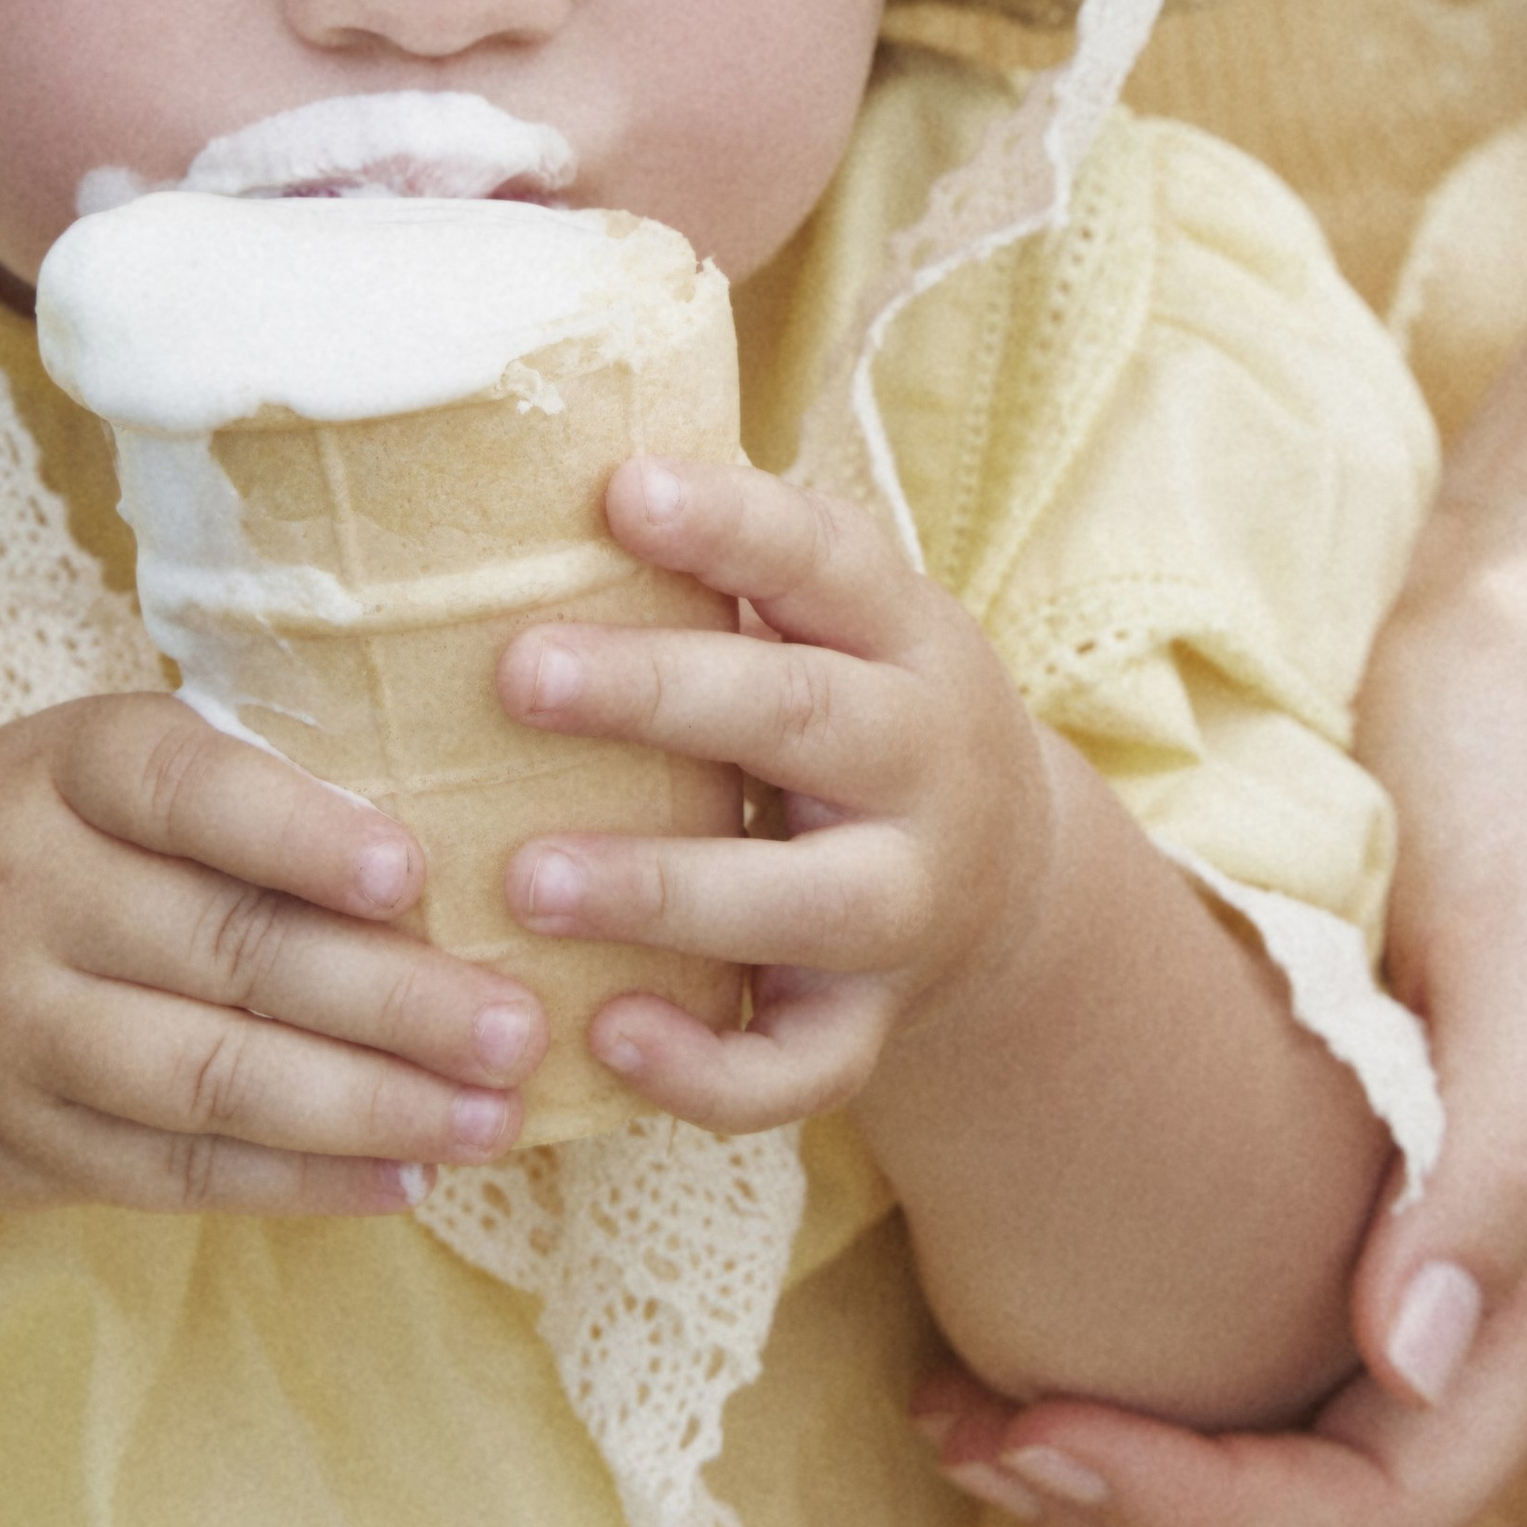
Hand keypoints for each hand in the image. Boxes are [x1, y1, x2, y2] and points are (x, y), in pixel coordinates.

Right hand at [0, 695, 551, 1219]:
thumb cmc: (22, 852)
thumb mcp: (86, 777)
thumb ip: (231, 795)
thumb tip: (444, 853)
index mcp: (57, 769)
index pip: (183, 786)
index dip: (300, 833)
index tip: (413, 876)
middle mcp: (20, 892)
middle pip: (226, 949)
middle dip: (391, 998)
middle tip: (518, 1027)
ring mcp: (11, 1028)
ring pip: (210, 1077)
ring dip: (366, 1106)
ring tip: (490, 1116)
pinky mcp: (22, 1143)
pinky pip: (178, 1170)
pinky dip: (299, 1180)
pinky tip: (402, 1176)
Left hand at [497, 453, 1057, 1133]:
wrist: (1006, 882)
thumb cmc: (850, 706)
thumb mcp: (834, 620)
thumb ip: (732, 559)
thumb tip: (539, 456)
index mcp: (902, 637)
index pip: (825, 559)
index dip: (729, 525)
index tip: (619, 490)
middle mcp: (922, 765)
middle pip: (804, 718)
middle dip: (660, 695)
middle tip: (520, 673)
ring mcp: (907, 905)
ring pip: (803, 903)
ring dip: (663, 888)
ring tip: (527, 877)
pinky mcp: (873, 1025)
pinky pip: (802, 1069)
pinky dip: (709, 1071)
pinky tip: (608, 1034)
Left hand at [904, 566, 1526, 1526]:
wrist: (1491, 705)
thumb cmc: (1510, 819)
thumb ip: (1500, 1168)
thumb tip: (1407, 1360)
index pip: (1376, 1516)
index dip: (1201, 1515)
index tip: (1036, 1430)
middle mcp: (1478, 1331)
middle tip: (968, 1438)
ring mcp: (1404, 1294)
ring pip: (1262, 1506)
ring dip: (1112, 1501)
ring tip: (960, 1421)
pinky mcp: (1325, 1238)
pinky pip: (1228, 1403)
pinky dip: (1119, 1421)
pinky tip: (997, 1359)